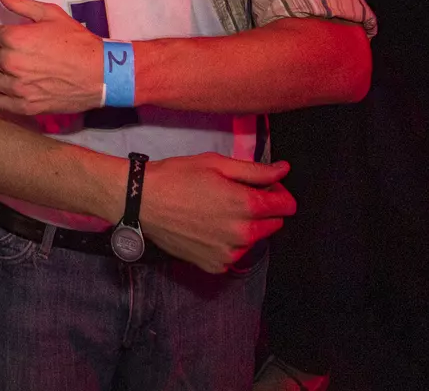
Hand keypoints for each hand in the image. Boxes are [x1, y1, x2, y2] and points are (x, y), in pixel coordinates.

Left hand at [0, 0, 103, 114]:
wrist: (100, 72)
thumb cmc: (76, 40)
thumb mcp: (50, 14)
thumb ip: (19, 3)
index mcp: (14, 38)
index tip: (5, 37)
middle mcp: (10, 62)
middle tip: (9, 53)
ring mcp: (17, 87)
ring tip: (7, 71)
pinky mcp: (24, 106)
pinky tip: (7, 90)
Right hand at [137, 153, 294, 272]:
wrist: (142, 201)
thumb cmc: (177, 176)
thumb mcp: (217, 163)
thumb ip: (256, 170)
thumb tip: (284, 171)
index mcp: (246, 206)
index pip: (287, 206)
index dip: (277, 191)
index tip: (262, 185)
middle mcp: (243, 234)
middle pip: (274, 224)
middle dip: (263, 210)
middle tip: (236, 195)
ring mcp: (229, 253)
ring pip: (254, 239)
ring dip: (246, 227)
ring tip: (217, 211)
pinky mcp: (215, 265)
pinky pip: (234, 253)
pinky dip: (227, 242)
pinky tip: (207, 227)